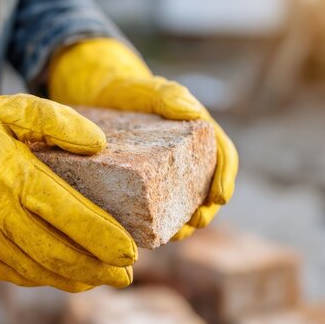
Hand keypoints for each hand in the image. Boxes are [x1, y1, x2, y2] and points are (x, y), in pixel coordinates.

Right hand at [0, 63, 136, 291]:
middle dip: (97, 269)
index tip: (130, 251)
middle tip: (126, 275)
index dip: (101, 237)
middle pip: (56, 253)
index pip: (68, 215)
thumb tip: (99, 143)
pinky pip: (13, 274)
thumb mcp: (18, 108)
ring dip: (74, 280)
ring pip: (36, 270)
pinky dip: (44, 280)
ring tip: (103, 279)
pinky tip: (65, 277)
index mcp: (16, 176)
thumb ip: (59, 121)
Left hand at [48, 38, 237, 239]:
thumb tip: (191, 111)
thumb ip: (168, 95)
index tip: (220, 196)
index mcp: (197, 134)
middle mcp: (186, 158)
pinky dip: (156, 223)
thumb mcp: (147, 88)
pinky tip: (145, 234)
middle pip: (206, 189)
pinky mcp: (142, 187)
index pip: (222, 156)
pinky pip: (154, 209)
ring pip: (182, 204)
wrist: (99, 98)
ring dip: (183, 223)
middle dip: (206, 210)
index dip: (225, 177)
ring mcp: (165, 175)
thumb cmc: (129, 92)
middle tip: (194, 223)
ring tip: (173, 235)